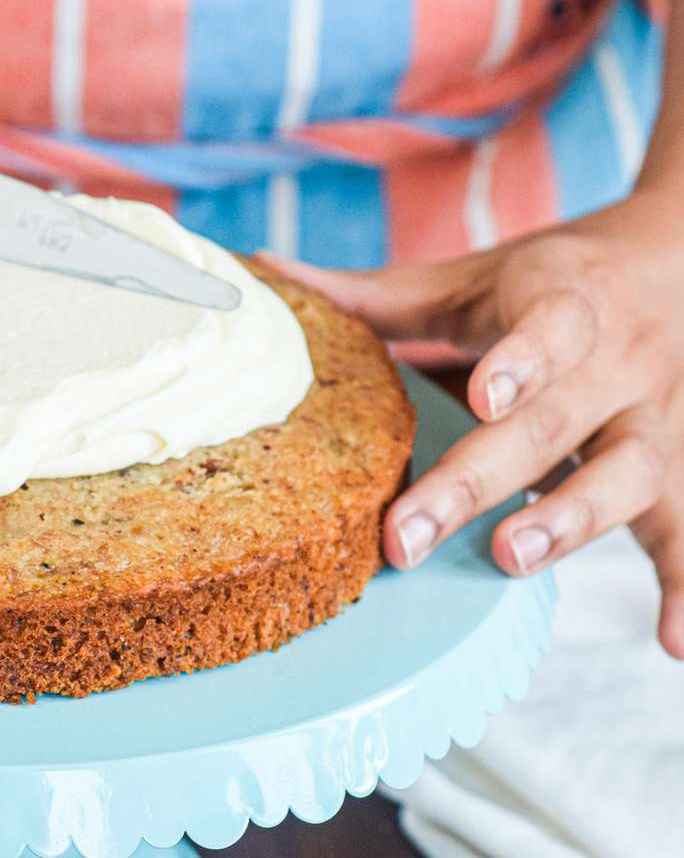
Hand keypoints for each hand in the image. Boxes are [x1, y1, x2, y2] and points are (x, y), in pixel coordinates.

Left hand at [266, 192, 683, 659]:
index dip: (523, 360)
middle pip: (551, 426)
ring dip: (569, 523)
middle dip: (479, 481)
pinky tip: (671, 644)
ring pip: (625, 475)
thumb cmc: (548, 283)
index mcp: (563, 301)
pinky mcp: (678, 471)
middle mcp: (616, 364)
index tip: (483, 396)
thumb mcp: (468, 279)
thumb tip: (264, 272)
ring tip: (508, 559)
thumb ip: (374, 296)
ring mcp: (653, 421)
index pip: (552, 325)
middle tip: (406, 534)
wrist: (678, 263)